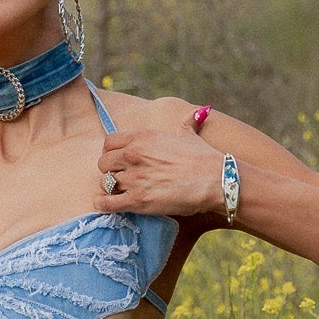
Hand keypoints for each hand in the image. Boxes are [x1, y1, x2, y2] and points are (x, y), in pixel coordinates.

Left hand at [96, 125, 224, 218]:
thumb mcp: (190, 136)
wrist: (215, 180)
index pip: (108, 142)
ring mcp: (134, 178)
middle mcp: (133, 154)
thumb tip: (197, 113)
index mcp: (142, 137)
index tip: (119, 161)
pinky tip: (109, 205)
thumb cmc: (203, 158)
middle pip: (103, 163)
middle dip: (110, 171)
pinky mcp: (137, 200)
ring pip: (105, 183)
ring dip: (112, 189)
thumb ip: (186, 123)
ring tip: (123, 193)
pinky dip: (104, 205)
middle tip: (121, 179)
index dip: (111, 153)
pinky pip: (106, 203)